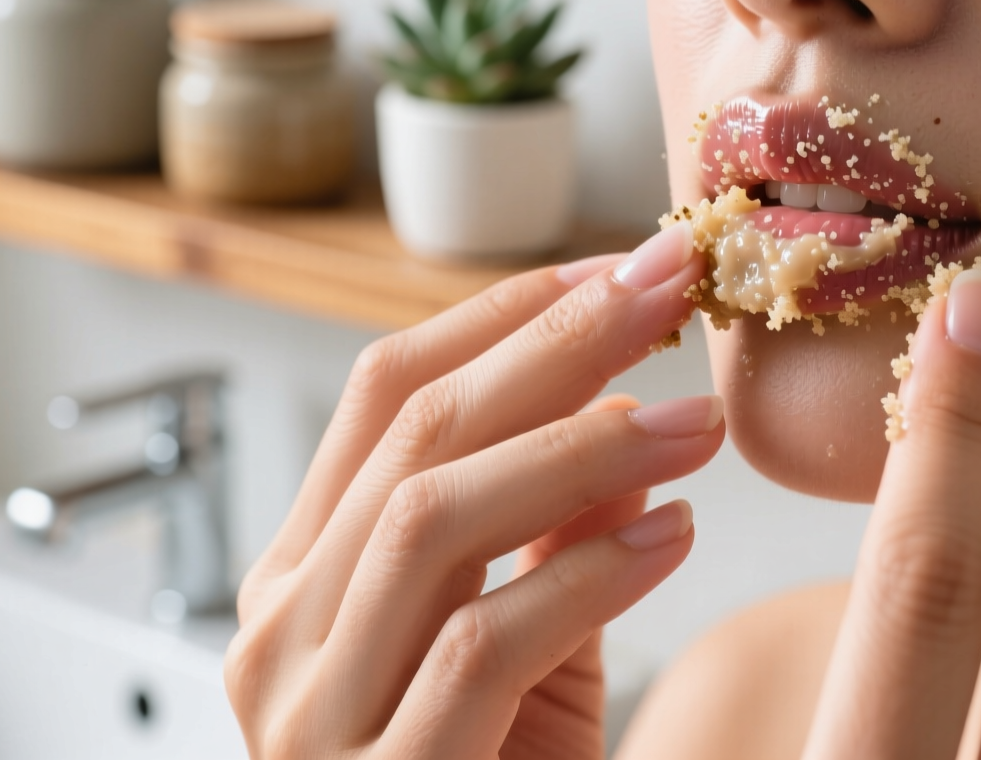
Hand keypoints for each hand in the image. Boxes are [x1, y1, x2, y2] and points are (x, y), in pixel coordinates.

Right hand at [225, 224, 722, 758]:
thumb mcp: (519, 638)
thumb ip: (548, 527)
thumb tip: (622, 404)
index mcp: (303, 575)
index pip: (385, 392)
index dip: (509, 313)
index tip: (621, 266)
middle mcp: (283, 630)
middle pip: (413, 433)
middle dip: (556, 345)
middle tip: (672, 288)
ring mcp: (317, 713)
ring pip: (432, 521)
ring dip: (582, 448)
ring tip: (697, 421)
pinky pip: (483, 647)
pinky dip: (587, 575)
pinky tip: (673, 535)